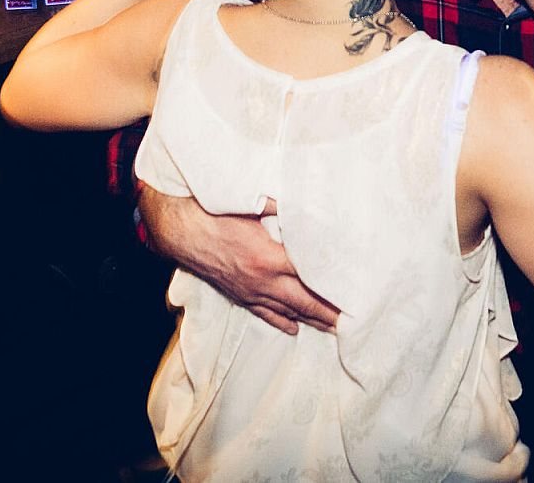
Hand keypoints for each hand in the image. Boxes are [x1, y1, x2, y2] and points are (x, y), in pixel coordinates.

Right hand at [138, 185, 338, 334]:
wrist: (179, 229)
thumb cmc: (215, 211)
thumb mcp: (252, 204)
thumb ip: (283, 207)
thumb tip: (311, 204)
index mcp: (270, 258)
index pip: (311, 277)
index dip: (334, 285)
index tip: (354, 292)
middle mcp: (263, 281)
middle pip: (305, 302)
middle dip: (330, 313)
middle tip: (353, 321)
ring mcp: (250, 292)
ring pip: (288, 312)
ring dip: (312, 320)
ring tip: (334, 328)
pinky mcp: (239, 295)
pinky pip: (264, 314)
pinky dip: (282, 322)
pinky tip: (294, 328)